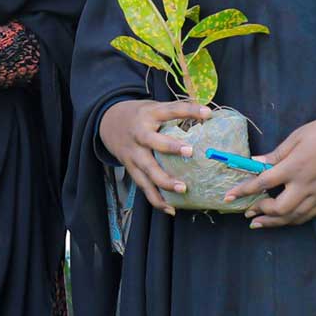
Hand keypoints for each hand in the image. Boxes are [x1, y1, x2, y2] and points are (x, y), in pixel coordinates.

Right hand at [98, 99, 210, 215]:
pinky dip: (156, 199)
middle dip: (170, 147)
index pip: (170, 110)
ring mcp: (133, 153)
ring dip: (165, 180)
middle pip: (153, 141)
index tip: (207, 113)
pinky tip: (170, 209)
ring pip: (148, 169)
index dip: (189, 111)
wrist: (108, 123)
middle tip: (189, 152)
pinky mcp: (130, 168)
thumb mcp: (153, 107)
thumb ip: (175, 112)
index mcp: (149, 114)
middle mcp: (139, 134)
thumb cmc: (139, 115)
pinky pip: (143, 186)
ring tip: (182, 189)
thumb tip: (207, 115)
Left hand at [225, 112, 315, 229]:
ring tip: (258, 223)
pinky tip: (283, 220)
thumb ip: (276, 154)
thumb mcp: (297, 136)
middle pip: (279, 208)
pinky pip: (307, 216)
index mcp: (294, 167)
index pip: (263, 183)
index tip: (229, 196)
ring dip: (273, 222)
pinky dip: (292, 220)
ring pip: (293, 217)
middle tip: (247, 211)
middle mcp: (305, 185)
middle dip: (260, 212)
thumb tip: (255, 163)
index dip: (244, 190)